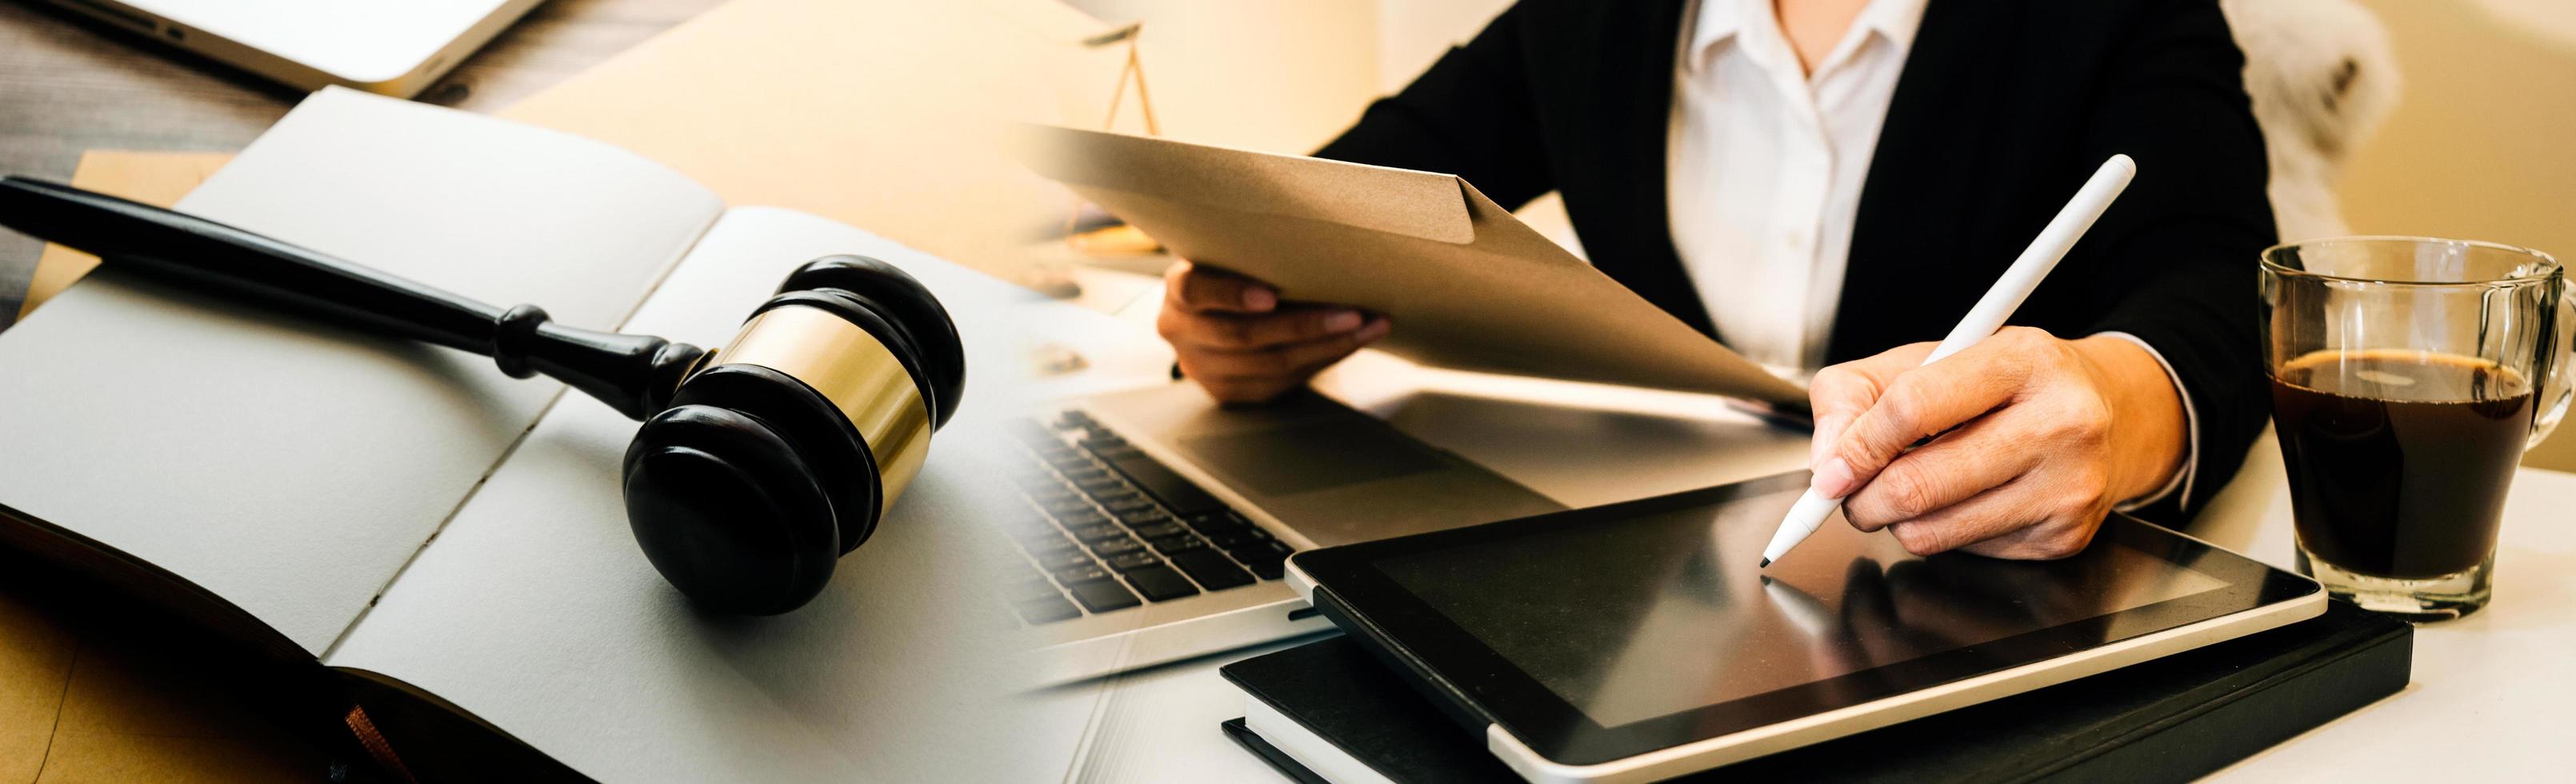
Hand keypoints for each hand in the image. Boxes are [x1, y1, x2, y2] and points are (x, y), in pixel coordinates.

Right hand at [1157, 261, 1389, 402]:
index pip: (1196, 290)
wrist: (1215, 312)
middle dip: (1304, 325)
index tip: (1271, 295)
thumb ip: (1255, 255)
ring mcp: (1202, 368)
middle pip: (1243, 335)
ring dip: (1326, 346)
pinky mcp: (1227, 392)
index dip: (1232, 294)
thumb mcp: (1231, 256)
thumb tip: (1326, 247)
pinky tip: (1352, 343)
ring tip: (1366, 327)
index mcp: (1179, 290)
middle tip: (1352, 313)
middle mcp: (1182, 332)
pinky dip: (1322, 360)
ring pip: (1270, 363)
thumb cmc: (1235, 270)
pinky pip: (1282, 381)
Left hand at [1805, 327, 2186, 558]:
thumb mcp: (1931, 358)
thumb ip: (1857, 393)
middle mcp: (2060, 422)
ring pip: (1933, 531)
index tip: (1832, 469)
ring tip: (1910, 488)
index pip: (1913, 407)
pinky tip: (1966, 500)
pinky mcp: (2064, 537)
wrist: (2111, 414)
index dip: (1857, 446)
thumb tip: (1828, 460)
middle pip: (1918, 483)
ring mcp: (2068, 485)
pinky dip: (1944, 532)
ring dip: (1898, 520)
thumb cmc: (2008, 384)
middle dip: (1863, 499)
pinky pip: (1966, 552)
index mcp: (2023, 361)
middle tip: (1853, 492)